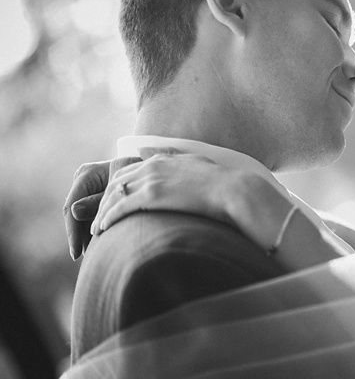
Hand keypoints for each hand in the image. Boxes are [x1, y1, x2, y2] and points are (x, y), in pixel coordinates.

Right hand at [64, 156, 140, 259]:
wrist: (159, 171)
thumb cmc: (146, 177)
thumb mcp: (124, 192)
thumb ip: (101, 202)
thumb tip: (74, 212)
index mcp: (87, 174)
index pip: (72, 205)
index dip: (73, 231)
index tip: (77, 252)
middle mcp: (85, 179)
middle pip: (75, 212)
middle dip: (79, 235)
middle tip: (82, 257)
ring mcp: (90, 186)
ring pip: (83, 215)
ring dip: (86, 234)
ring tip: (90, 255)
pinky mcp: (99, 194)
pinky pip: (93, 213)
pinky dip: (96, 228)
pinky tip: (99, 245)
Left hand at [91, 153, 292, 250]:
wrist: (234, 191)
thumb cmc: (222, 182)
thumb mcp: (195, 161)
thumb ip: (172, 155)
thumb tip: (150, 149)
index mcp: (162, 159)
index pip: (128, 172)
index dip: (117, 188)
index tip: (113, 202)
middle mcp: (152, 166)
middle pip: (116, 182)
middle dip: (104, 200)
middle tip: (99, 217)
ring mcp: (150, 180)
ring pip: (113, 195)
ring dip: (102, 211)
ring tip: (97, 228)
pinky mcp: (150, 196)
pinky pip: (119, 207)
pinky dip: (107, 218)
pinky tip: (103, 229)